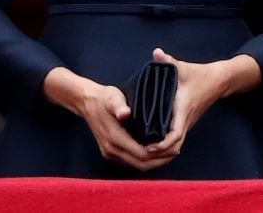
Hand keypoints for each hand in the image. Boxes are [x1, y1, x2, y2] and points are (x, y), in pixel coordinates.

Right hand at [42, 66, 177, 170]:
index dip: (158, 153)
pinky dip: (144, 160)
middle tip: (175, 151)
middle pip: (141, 164)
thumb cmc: (104, 98)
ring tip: (169, 153)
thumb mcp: (113, 97)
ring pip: (136, 165)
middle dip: (160, 160)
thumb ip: (119, 106)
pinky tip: (155, 152)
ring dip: (153, 162)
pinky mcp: (110, 152)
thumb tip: (125, 114)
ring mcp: (110, 153)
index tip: (172, 146)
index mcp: (114, 138)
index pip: (142, 154)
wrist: (87, 102)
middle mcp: (112, 150)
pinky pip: (131, 162)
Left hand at [146, 48, 260, 158]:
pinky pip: (176, 140)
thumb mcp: (182, 67)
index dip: (163, 144)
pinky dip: (166, 146)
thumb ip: (168, 61)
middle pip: (175, 147)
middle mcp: (185, 121)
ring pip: (176, 145)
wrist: (217, 81)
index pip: (175, 135)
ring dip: (163, 151)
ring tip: (144, 151)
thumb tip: (157, 52)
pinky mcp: (186, 123)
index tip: (149, 147)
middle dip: (160, 153)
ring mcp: (186, 123)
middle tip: (141, 153)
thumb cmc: (198, 75)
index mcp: (182, 110)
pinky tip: (153, 144)